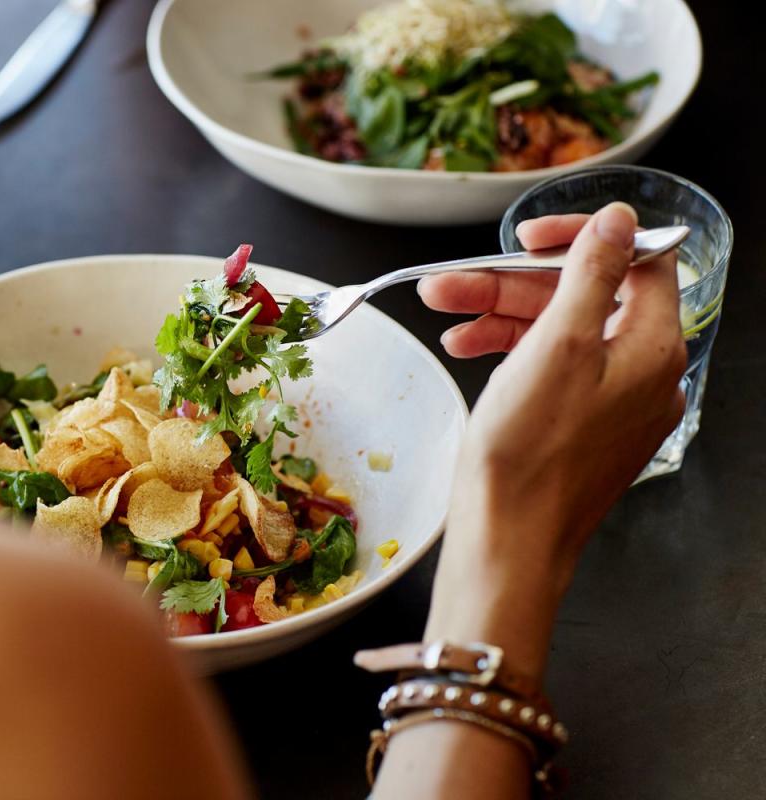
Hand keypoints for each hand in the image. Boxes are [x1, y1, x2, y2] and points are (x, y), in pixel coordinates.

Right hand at [424, 203, 686, 680]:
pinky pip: (552, 370)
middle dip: (512, 284)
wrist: (508, 539)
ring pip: (559, 334)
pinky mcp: (582, 427)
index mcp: (652, 348)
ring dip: (500, 316)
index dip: (577, 239)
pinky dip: (510, 353)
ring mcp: (613, 403)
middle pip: (583, 298)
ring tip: (444, 316)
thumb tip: (620, 220)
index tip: (526, 237)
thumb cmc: (529, 455)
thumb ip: (592, 274)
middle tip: (452, 284)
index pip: (633, 262)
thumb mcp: (556, 345)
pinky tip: (467, 349)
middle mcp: (643, 374)